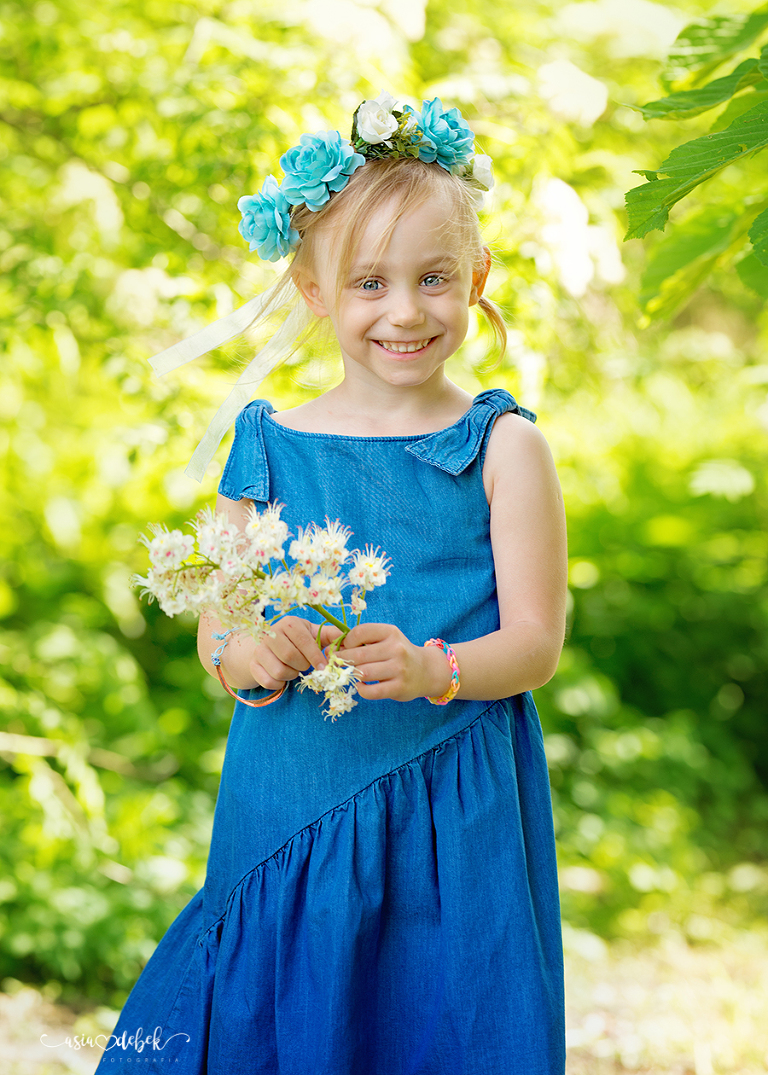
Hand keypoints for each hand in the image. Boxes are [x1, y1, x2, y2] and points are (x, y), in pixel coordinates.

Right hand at [249, 618, 338, 690]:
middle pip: (290, 656)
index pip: (304, 641)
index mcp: (289, 623)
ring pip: (280, 670)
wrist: (268, 645)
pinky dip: (279, 684)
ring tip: (294, 669)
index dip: (315, 656)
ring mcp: (259, 649)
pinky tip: (282, 677)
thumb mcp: (314, 633)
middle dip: (303, 666)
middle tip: (305, 666)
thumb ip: (332, 636)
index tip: (323, 667)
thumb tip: (349, 640)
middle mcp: (271, 633)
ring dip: (292, 675)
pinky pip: (268, 681)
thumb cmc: (297, 639)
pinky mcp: (253, 665)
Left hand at [335, 623, 450, 702]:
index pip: (359, 632)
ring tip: (351, 674)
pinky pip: (371, 691)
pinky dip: (361, 690)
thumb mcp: (387, 639)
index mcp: (391, 632)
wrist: (426, 671)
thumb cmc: (399, 653)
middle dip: (343, 660)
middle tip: (337, 663)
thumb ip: (366, 640)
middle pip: (358, 654)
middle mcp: (396, 649)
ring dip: (352, 675)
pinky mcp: (399, 687)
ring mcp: (399, 669)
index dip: (346, 641)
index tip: (344, 648)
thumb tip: (335, 648)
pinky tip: (361, 686)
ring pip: (363, 673)